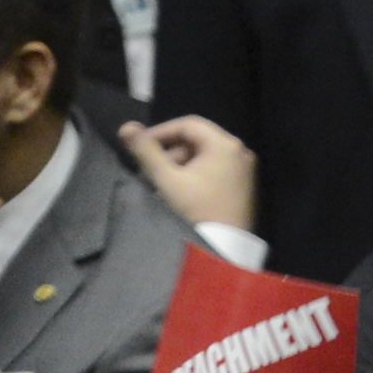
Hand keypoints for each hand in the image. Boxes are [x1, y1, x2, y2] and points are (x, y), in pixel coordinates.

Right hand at [117, 114, 259, 235]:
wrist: (226, 248)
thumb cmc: (197, 210)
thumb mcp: (166, 178)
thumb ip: (145, 151)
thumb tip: (127, 127)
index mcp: (225, 145)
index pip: (188, 125)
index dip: (161, 132)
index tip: (141, 145)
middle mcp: (241, 152)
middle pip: (197, 140)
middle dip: (171, 151)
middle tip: (152, 168)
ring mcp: (246, 169)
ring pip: (205, 156)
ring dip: (181, 164)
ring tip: (164, 182)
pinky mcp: (245, 185)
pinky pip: (216, 169)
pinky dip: (196, 173)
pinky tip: (181, 189)